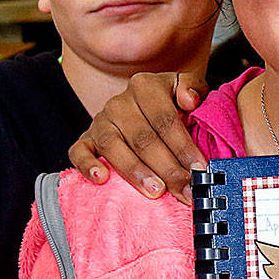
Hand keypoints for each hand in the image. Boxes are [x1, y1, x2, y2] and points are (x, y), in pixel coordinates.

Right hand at [66, 73, 206, 199]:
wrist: (138, 106)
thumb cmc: (167, 103)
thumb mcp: (184, 88)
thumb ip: (193, 87)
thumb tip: (189, 100)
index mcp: (145, 87)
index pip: (165, 120)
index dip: (184, 146)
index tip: (199, 170)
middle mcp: (119, 103)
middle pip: (143, 139)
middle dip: (168, 169)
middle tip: (185, 191)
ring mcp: (100, 122)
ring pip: (114, 147)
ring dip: (135, 171)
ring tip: (156, 191)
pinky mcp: (85, 139)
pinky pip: (79, 151)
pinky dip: (87, 165)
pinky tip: (101, 179)